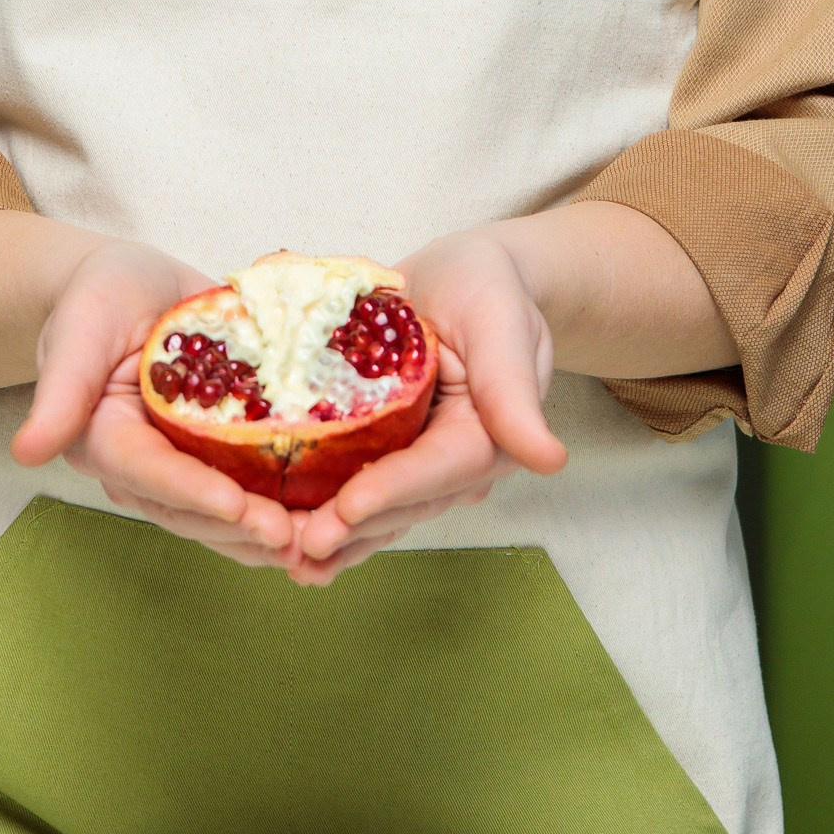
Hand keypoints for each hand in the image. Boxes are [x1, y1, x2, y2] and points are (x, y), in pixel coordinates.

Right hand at [10, 239, 297, 565]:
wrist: (130, 286)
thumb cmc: (99, 295)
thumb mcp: (81, 324)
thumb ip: (60, 386)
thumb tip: (27, 452)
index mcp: (102, 438)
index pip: (147, 472)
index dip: (193, 491)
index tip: (238, 506)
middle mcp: (139, 466)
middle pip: (189, 509)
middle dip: (241, 527)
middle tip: (296, 537)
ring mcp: (177, 466)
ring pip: (219, 516)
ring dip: (267, 534)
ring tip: (320, 542)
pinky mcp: (212, 457)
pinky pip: (243, 493)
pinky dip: (281, 509)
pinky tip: (326, 519)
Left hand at [285, 228, 566, 584]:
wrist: (463, 276)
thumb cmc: (486, 286)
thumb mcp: (501, 321)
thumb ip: (515, 388)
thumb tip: (549, 459)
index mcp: (489, 436)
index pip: (438, 470)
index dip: (392, 490)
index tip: (347, 507)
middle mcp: (454, 462)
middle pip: (402, 503)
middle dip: (350, 527)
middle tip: (299, 546)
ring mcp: (418, 463)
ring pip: (377, 511)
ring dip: (333, 539)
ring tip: (283, 557)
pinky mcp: (385, 453)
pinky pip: (356, 491)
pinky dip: (324, 518)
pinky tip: (284, 543)